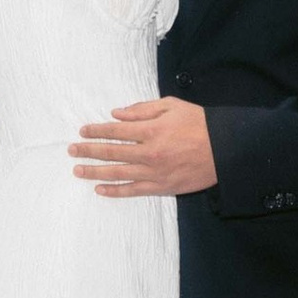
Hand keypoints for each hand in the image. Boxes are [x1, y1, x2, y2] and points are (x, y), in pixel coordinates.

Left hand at [70, 98, 218, 197]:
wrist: (226, 150)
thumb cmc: (200, 124)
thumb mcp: (172, 106)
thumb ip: (142, 109)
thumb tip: (117, 114)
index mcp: (151, 130)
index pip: (115, 130)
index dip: (96, 130)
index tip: (82, 130)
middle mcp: (149, 153)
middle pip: (111, 152)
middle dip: (88, 151)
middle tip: (72, 150)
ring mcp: (154, 173)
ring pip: (117, 173)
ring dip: (95, 172)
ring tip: (78, 170)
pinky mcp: (161, 187)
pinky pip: (133, 191)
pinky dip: (115, 191)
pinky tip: (100, 190)